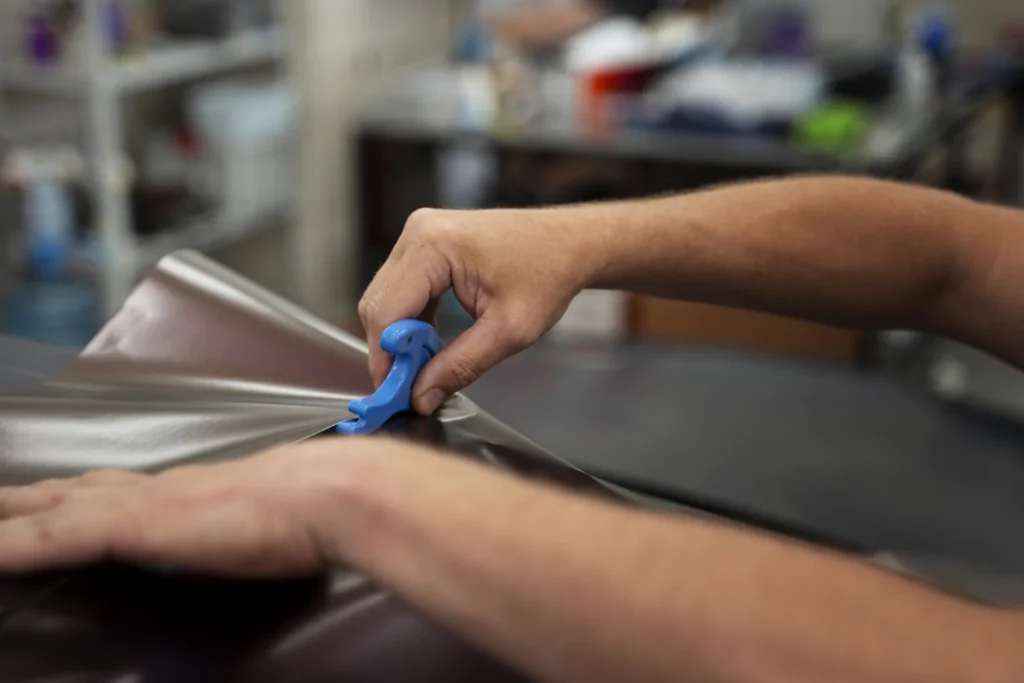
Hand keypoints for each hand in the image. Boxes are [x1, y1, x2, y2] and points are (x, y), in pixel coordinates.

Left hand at [0, 438, 390, 576]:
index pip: (118, 489)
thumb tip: (271, 534)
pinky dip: (13, 542)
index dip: (78, 492)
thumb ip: (256, 522)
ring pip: (51, 509)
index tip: (52, 493)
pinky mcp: (135, 524)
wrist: (326, 494)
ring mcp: (143, 504)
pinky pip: (55, 537)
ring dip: (10, 512)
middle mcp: (158, 488)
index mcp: (189, 490)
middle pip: (74, 491)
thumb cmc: (315, 508)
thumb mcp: (276, 520)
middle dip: (29, 496)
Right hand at [359, 208, 592, 413]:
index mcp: (434, 245)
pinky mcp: (427, 243)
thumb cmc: (549, 275)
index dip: (385, 358)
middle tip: (410, 387)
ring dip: (401, 337)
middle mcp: (418, 232)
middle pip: (378, 304)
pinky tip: (432, 342)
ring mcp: (420, 234)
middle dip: (391, 350)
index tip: (394, 395)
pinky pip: (402, 289)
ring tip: (427, 365)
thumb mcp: (509, 331)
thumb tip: (421, 397)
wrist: (570, 242)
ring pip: (386, 298)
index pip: (386, 311)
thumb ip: (461, 365)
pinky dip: (411, 320)